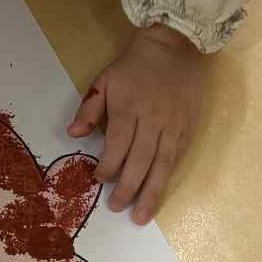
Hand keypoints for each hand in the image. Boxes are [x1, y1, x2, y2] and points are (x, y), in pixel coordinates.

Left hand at [68, 26, 203, 224]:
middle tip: (117, 207)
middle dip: (127, 188)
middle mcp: (152, 119)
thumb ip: (89, 109)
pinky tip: (159, 192)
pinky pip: (176, 158)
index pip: (117, 145)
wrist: (174, 45)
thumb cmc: (134, 66)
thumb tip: (73, 134)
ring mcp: (173, 125)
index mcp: (128, 106)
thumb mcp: (105, 80)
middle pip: (139, 160)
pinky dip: (167, 177)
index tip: (99, 180)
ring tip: (142, 217)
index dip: (108, 166)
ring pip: (161, 165)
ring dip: (151, 193)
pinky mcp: (188, 127)